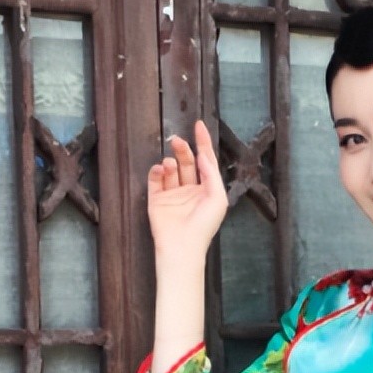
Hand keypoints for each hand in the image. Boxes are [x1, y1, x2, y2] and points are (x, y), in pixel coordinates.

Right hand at [146, 120, 227, 258]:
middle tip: (177, 140)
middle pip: (186, 162)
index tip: (198, 126)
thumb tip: (204, 156)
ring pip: (171, 170)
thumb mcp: (217, 198)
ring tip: (169, 163)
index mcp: (207, 189)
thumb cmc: (204, 225)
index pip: (205, 161)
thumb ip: (212, 174)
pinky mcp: (156, 200)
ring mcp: (172, 195)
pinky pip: (155, 180)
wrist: (181, 246)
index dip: (203, 143)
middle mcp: (190, 190)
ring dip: (170, 162)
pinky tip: (160, 169)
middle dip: (183, 150)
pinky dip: (156, 171)